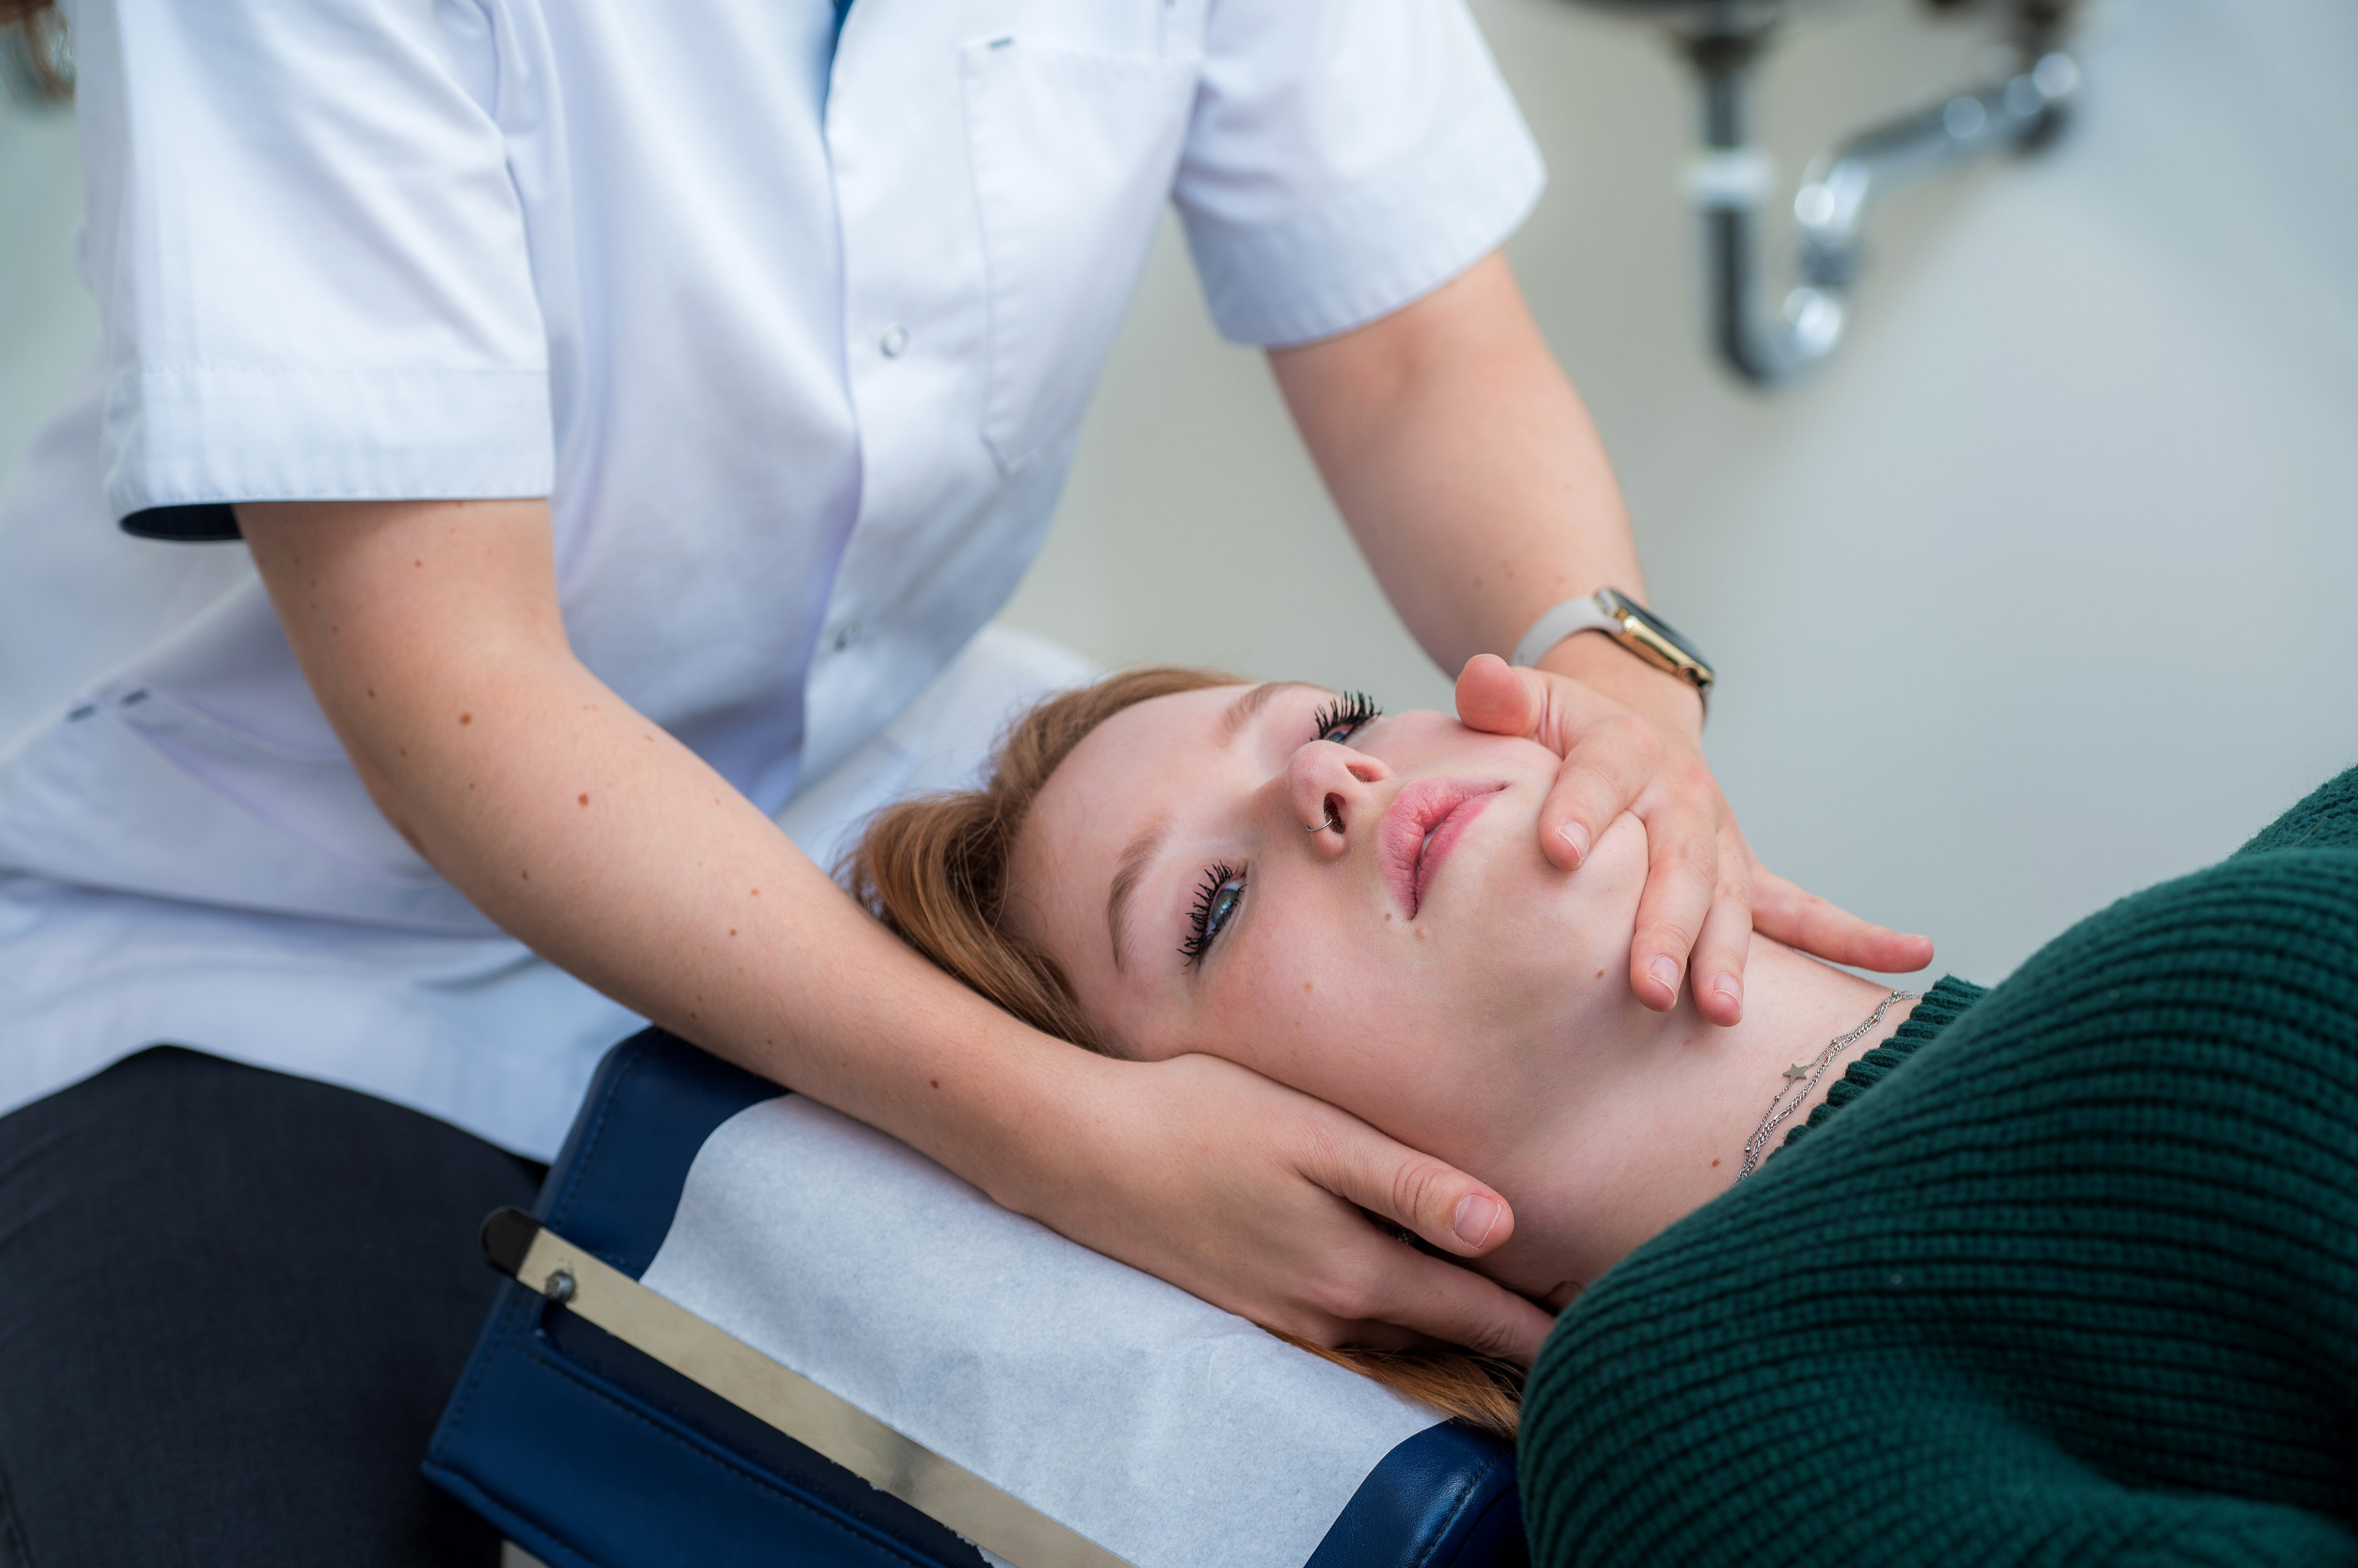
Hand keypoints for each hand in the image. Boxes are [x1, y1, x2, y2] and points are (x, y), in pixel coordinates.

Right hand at [1013, 1050, 1556, 1365]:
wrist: (1080, 1153)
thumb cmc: (1198, 1118)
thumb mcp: (1310, 1135)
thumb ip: (1406, 1182)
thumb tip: (1502, 1226)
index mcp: (1355, 1269)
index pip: (1479, 1315)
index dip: (1546, 1328)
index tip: (1610, 1337)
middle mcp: (1328, 1312)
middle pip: (1443, 1334)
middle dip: (1510, 1335)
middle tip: (1582, 1331)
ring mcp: (1285, 1316)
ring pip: (1394, 1331)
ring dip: (1450, 1326)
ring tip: (1513, 1316)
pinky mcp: (1251, 1304)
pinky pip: (1345, 1323)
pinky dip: (1390, 1314)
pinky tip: (1402, 1286)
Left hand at [1454, 653, 1931, 1023]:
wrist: (1618, 732)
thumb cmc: (1555, 733)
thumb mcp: (1526, 703)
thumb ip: (1499, 697)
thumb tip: (1477, 679)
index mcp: (1621, 748)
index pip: (1599, 775)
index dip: (1580, 807)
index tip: (1556, 849)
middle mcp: (1680, 797)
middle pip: (1674, 863)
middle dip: (1662, 925)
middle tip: (1647, 985)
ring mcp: (1718, 841)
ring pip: (1727, 904)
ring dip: (1727, 957)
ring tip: (1719, 1010)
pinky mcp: (1742, 875)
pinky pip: (1803, 912)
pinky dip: (1857, 938)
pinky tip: (1912, 954)